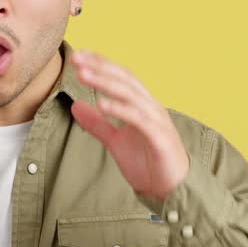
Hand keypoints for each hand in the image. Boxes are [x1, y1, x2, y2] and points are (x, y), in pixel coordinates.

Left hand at [67, 49, 189, 203]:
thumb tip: (76, 106)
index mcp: (141, 105)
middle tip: (77, 58)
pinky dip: (120, 109)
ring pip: (130, 94)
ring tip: (83, 75)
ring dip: (105, 82)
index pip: (120, 77)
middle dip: (100, 66)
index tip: (78, 56)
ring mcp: (156, 120)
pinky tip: (101, 104)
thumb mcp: (116, 142)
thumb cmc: (148, 164)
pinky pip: (138, 118)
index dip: (100, 64)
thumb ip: (98, 124)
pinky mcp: (160, 137)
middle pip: (124, 79)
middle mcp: (150, 107)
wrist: (171, 191)